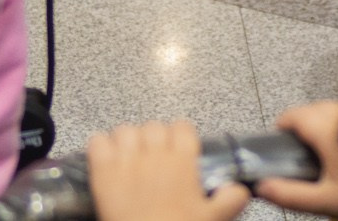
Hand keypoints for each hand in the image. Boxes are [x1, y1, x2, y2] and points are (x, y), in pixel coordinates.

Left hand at [87, 121, 249, 220]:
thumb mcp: (213, 219)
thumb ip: (231, 200)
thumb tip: (240, 189)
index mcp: (182, 161)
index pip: (182, 127)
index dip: (180, 136)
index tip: (179, 148)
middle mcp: (154, 154)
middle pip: (154, 126)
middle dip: (154, 139)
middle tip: (155, 157)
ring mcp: (126, 161)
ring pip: (126, 130)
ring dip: (128, 140)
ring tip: (130, 157)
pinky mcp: (102, 172)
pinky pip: (98, 141)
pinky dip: (101, 145)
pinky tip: (106, 157)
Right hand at [256, 101, 337, 219]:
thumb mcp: (326, 201)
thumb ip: (290, 194)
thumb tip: (263, 187)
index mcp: (331, 131)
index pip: (298, 114)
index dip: (284, 122)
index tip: (279, 132)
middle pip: (316, 107)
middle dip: (304, 120)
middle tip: (297, 142)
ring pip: (337, 107)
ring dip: (325, 119)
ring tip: (322, 144)